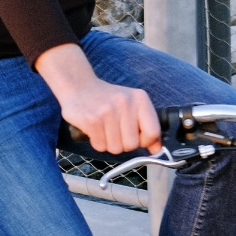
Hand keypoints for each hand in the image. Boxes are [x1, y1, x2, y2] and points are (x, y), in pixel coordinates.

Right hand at [35, 43, 160, 154]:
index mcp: (140, 98)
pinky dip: (97, 142)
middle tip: (114, 131)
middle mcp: (125, 103)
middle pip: (131, 144)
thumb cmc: (107, 99)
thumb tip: (157, 150)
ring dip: (108, 143)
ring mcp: (107, 111)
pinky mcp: (91, 120)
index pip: (153, 132)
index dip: (144, 141)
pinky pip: (100, 146)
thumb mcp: (131, 105)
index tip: (136, 137)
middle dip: (122, 144)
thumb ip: (147, 126)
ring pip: (115, 148)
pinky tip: (94, 130)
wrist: (78, 85)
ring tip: (103, 129)